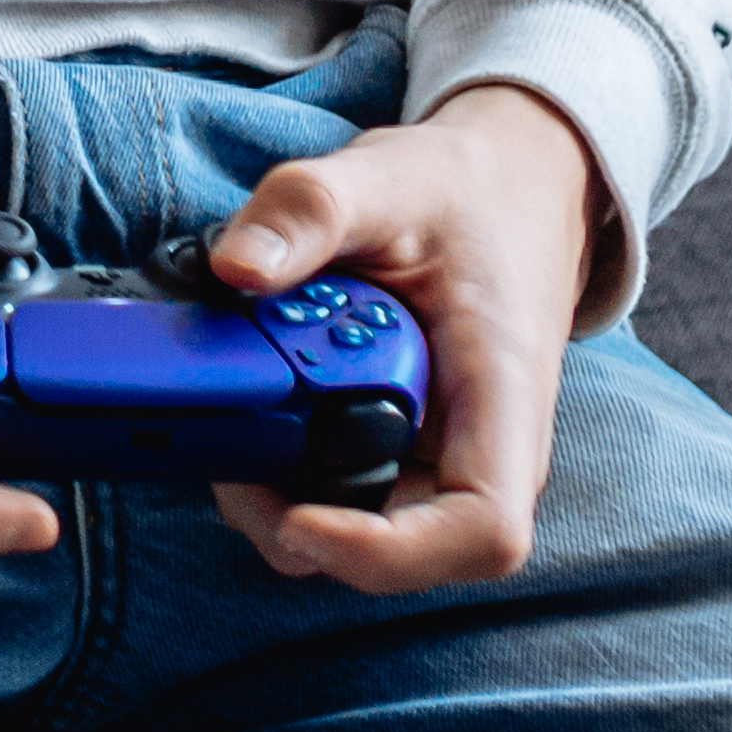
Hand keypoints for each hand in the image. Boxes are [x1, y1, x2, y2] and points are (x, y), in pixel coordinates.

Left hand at [197, 82, 606, 587]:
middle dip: (298, 520)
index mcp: (504, 398)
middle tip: (225, 447)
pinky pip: (337, 489)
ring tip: (235, 404)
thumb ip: (310, 210)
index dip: (389, 551)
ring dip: (280, 490)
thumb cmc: (465, 196)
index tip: (297, 516)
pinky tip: (257, 396)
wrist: (506, 192)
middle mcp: (481, 452)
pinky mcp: (400, 451)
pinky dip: (284, 460)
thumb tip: (236, 267)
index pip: (482, 529)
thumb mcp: (387, 178)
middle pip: (402, 552)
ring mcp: (439, 459)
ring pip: (357, 528)